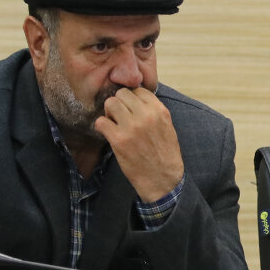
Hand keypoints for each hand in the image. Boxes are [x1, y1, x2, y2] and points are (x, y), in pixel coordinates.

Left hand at [95, 87, 184, 202]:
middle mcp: (146, 116)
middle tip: (120, 116)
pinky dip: (102, 127)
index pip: (139, 90)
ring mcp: (132, 127)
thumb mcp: (167, 127)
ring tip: (114, 124)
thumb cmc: (165, 154)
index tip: (130, 109)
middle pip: (122, 94)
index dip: (132, 99)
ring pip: (110, 103)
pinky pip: (101, 122)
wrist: (162, 179)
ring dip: (109, 113)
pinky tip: (109, 134)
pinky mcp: (119, 140)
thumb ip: (154, 111)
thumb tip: (137, 99)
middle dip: (118, 103)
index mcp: (160, 111)